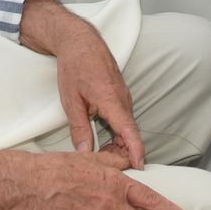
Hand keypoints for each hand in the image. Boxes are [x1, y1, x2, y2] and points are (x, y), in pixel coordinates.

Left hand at [50, 16, 145, 168]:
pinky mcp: (120, 94)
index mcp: (112, 101)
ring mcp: (123, 96)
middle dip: (121, 152)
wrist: (80, 42)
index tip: (139, 167)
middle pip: (129, 133)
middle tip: (103, 165)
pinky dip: (117, 131)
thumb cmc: (74, 68)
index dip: (136, 151)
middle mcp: (123, 99)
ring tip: (101, 153)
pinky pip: (123, 117)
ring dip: (118, 141)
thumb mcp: (71, 102)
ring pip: (126, 125)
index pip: (129, 131)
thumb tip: (85, 152)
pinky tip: (104, 137)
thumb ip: (80, 129)